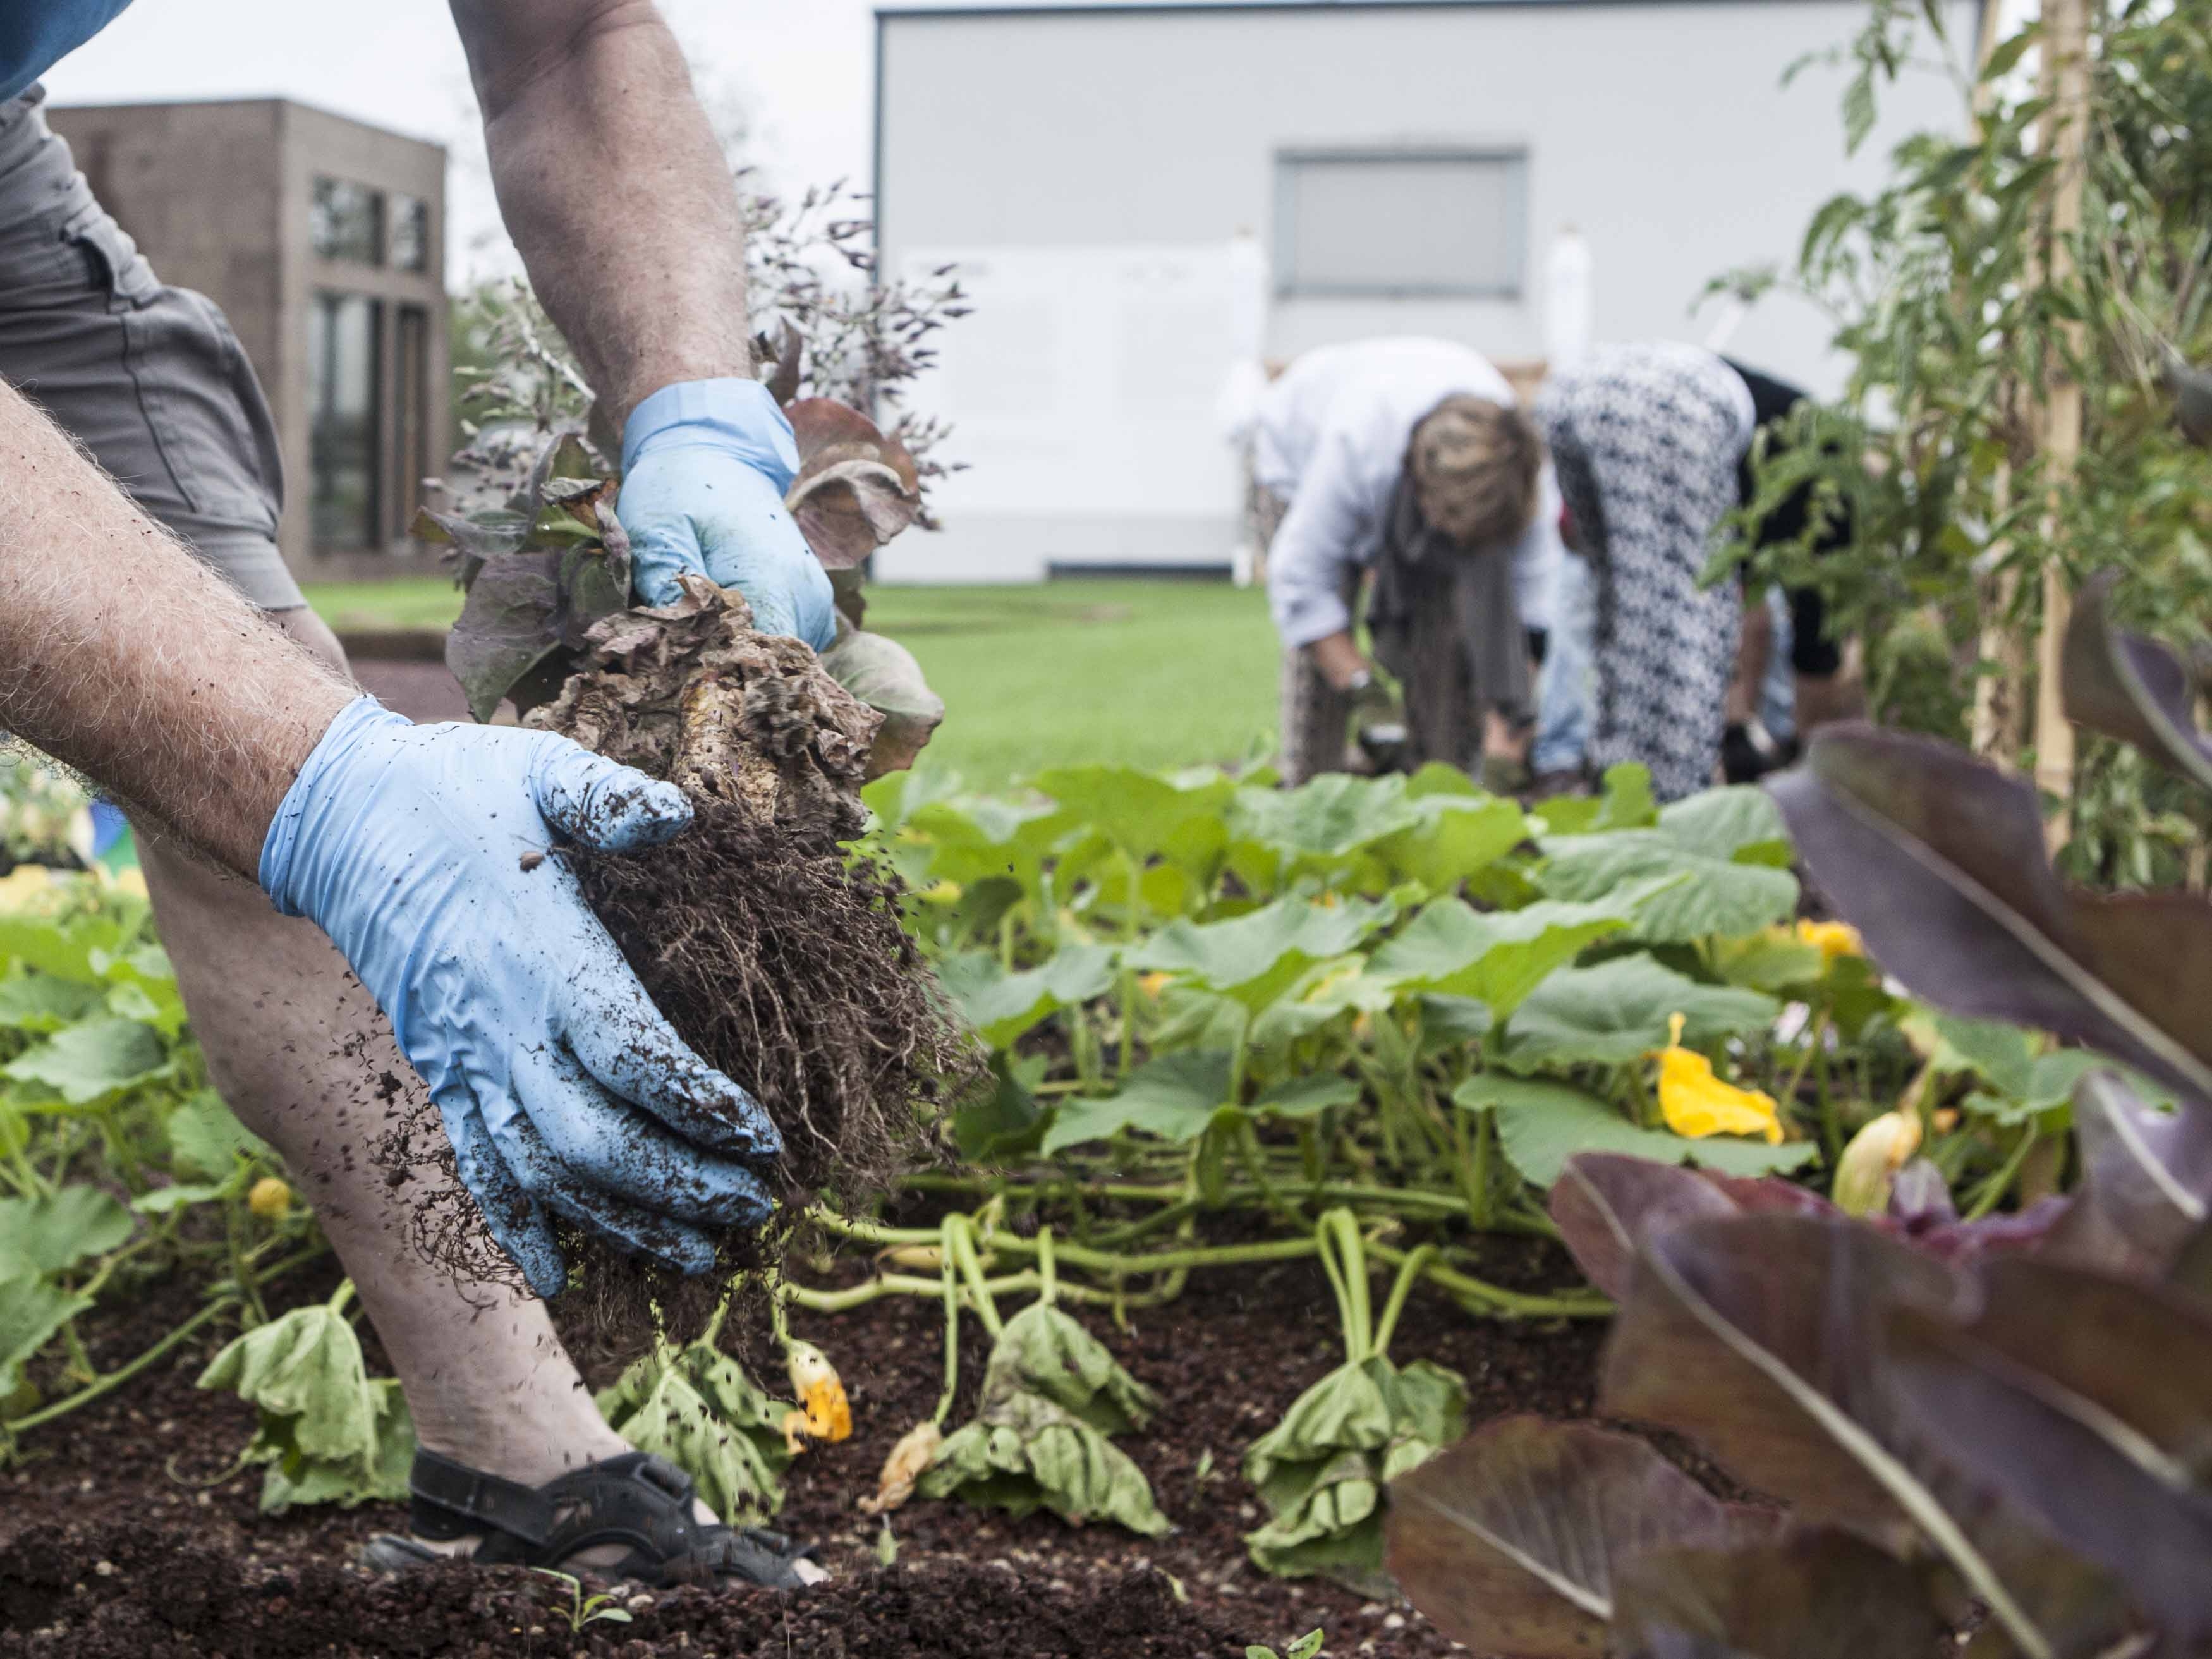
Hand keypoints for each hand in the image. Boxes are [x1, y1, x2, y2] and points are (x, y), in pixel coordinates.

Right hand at [261, 697, 780, 1296]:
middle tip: (755, 1207)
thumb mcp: (541, 771)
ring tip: (698, 1255)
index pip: (634, 1058)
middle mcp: (502, 1027)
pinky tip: (558, 1278)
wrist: (341, 819)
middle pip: (595, 1140)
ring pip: (544, 1175)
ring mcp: (464, 1060)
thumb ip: (610, 797)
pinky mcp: (438, 1074)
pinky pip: (477, 1171)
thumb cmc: (459, 790)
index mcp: (543, 958)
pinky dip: (517, 1229)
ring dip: (622, 1222)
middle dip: (680, 1185)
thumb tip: (680, 813)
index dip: (700, 1108)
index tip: (763, 1139)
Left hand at [617, 378, 836, 648]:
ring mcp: (815, 599)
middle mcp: (806, 595)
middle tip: (683, 652)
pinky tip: (728, 626)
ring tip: (704, 634)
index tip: (680, 668)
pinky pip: (791, 642)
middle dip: (728, 667)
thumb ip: (664, 581)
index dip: (717, 675)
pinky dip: (761, 643)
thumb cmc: (681, 487)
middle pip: (771, 666)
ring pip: (782, 657)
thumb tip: (670, 639)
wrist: (718, 452)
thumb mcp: (656, 527)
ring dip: (744, 655)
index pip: (757, 661)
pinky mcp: (813, 600)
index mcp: (771, 580)